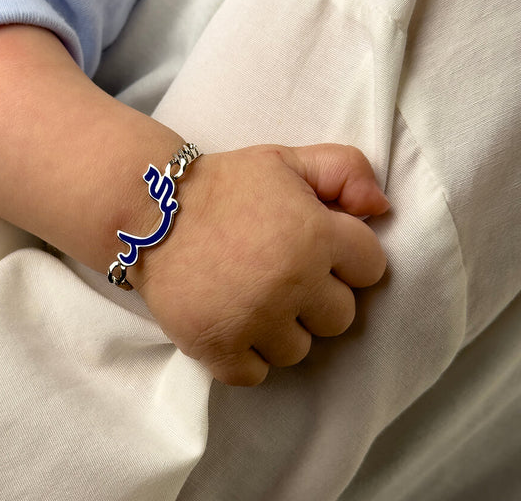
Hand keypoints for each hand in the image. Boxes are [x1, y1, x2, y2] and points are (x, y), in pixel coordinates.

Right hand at [131, 144, 389, 385]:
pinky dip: (247, 356)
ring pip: (300, 350)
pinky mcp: (217, 347)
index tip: (318, 248)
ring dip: (282, 329)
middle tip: (283, 274)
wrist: (152, 212)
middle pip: (341, 318)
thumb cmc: (225, 185)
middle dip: (319, 297)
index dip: (347, 257)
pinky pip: (256, 374)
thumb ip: (345, 169)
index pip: (372, 269)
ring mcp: (253, 320)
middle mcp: (291, 282)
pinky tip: (234, 324)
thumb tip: (382, 207)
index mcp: (315, 235)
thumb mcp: (288, 160)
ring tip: (253, 298)